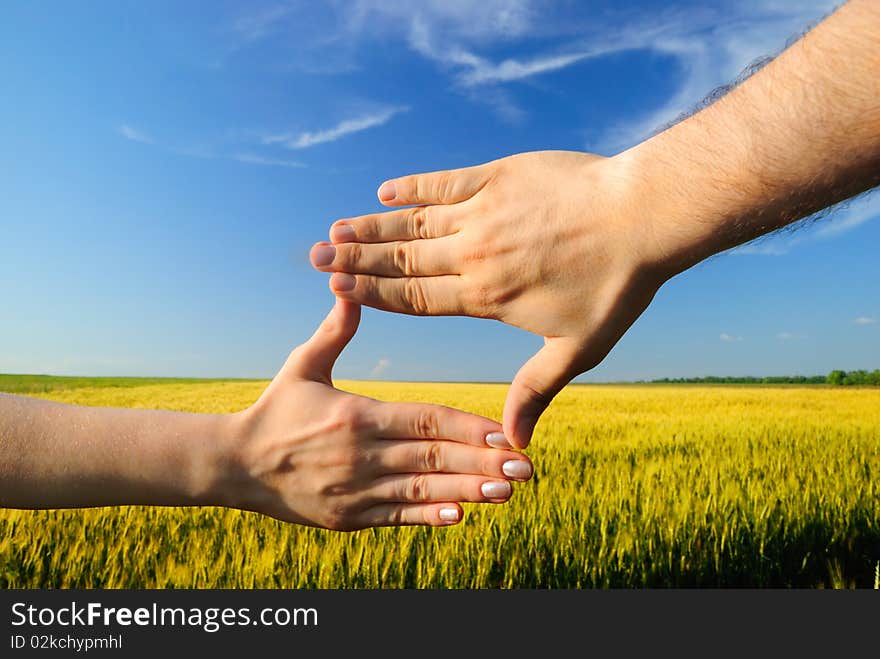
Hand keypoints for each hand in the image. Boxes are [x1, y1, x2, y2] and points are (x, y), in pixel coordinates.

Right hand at [220, 300, 531, 530]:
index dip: (466, 427)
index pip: (423, 420)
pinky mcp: (348, 518)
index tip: (503, 432)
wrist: (235, 466)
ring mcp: (355, 491)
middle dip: (481, 463)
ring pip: (422, 492)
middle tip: (525, 467)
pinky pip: (396, 518)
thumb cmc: (275, 410)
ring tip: (507, 491)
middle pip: (432, 457)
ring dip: (468, 492)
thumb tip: (349, 287)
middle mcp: (360, 455)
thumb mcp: (302, 366)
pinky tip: (462, 515)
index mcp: (356, 415)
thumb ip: (333, 331)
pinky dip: (429, 518)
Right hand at [310, 151, 667, 447]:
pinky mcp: (500, 177)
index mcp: (488, 297)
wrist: (646, 217)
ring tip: (337, 228)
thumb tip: (514, 441)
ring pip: (416, 223)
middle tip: (317, 256)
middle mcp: (477, 255)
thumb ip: (536, 389)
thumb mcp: (579, 348)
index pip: (416, 299)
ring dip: (374, 227)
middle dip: (357, 260)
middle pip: (404, 261)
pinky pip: (446, 182)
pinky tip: (386, 190)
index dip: (373, 295)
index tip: (336, 290)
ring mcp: (486, 212)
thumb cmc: (618, 287)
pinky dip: (414, 187)